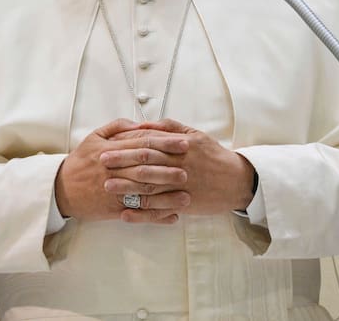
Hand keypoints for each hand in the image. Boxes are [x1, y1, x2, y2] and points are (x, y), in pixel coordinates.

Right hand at [54, 119, 188, 222]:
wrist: (60, 189)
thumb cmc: (80, 162)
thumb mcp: (94, 137)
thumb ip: (117, 127)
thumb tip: (140, 123)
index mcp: (111, 150)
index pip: (143, 144)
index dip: (166, 143)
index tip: (185, 143)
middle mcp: (113, 170)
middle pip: (146, 168)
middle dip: (170, 168)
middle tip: (190, 169)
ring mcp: (114, 190)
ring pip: (144, 192)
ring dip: (167, 195)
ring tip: (187, 196)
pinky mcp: (113, 209)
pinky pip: (138, 213)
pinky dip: (156, 216)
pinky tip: (172, 217)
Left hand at [105, 119, 254, 216]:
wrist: (237, 181)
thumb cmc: (213, 156)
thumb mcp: (196, 135)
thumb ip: (169, 128)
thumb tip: (144, 124)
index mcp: (182, 146)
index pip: (149, 144)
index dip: (127, 146)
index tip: (107, 147)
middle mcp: (181, 165)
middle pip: (147, 164)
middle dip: (122, 164)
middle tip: (101, 164)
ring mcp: (183, 186)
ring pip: (151, 187)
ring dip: (127, 188)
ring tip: (107, 187)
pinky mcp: (186, 204)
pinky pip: (161, 209)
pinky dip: (142, 213)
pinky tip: (125, 214)